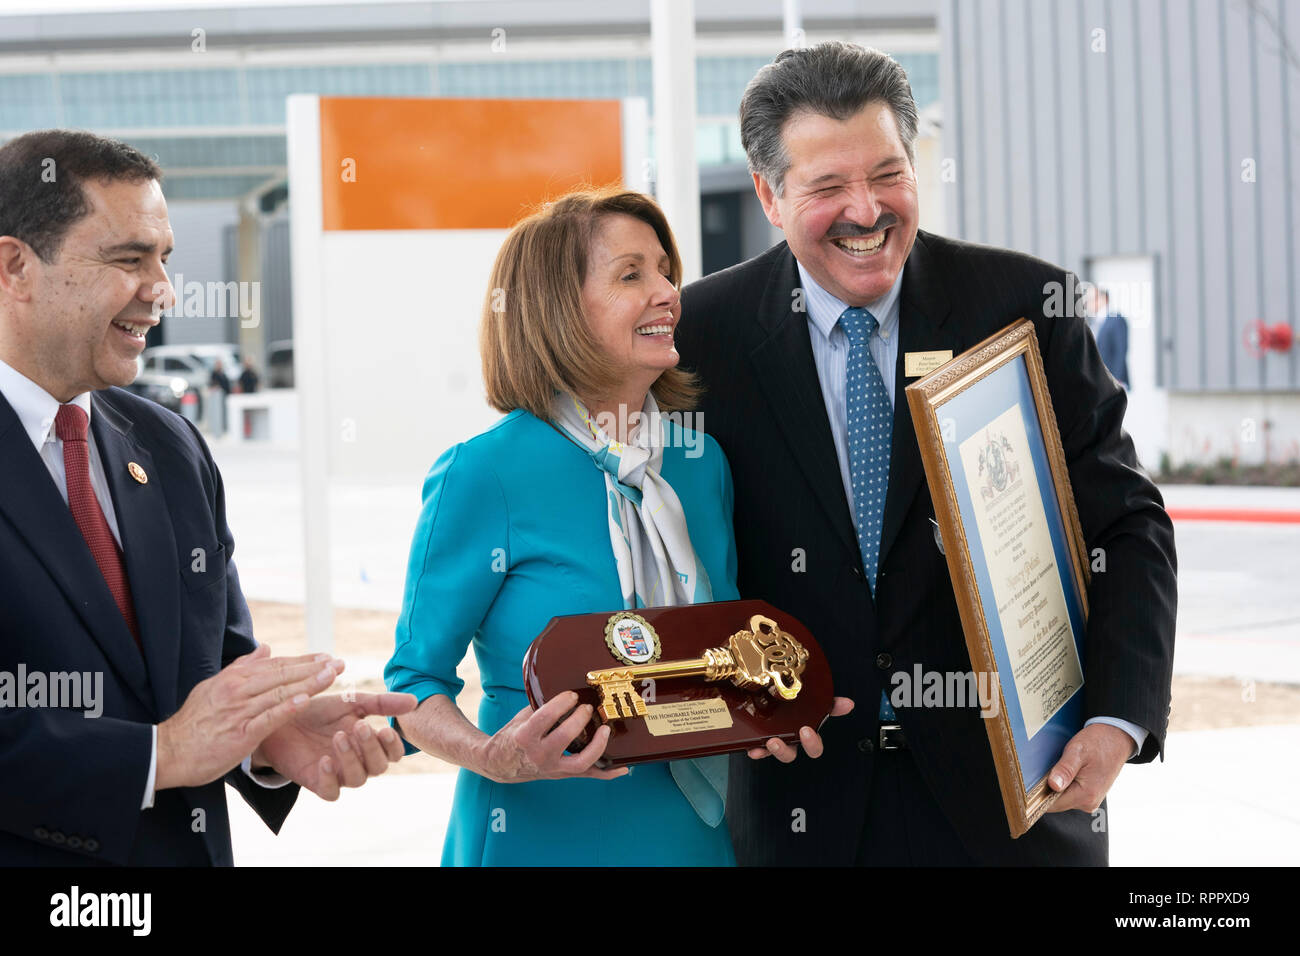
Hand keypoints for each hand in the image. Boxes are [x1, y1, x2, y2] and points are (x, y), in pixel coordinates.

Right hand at [156, 645, 343, 790]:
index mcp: (235, 678)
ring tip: (331, 676)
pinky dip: (286, 708)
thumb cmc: (194, 722)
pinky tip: (305, 702)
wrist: (167, 751)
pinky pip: (267, 718)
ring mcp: (239, 711)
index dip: (303, 660)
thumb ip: (242, 667)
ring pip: (280, 692)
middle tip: (339, 663)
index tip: (326, 657)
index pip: (276, 665)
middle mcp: (239, 690)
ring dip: (308, 683)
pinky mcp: (239, 734)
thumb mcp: (214, 686)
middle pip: (283, 675)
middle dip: (314, 668)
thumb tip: (264, 648)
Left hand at [251, 690, 417, 799]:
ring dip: (352, 759)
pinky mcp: (317, 783)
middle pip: (378, 767)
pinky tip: (325, 760)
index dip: (393, 745)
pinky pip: (331, 792)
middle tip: (360, 727)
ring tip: (338, 737)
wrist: (279, 719)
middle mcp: (358, 762)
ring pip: (358, 779)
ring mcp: (338, 774)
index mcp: (369, 743)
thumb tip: (415, 701)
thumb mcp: (351, 702)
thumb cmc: (318, 711)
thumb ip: (382, 703)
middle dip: (371, 749)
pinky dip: (331, 778)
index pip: (393, 753)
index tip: (385, 730)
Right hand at [475, 691, 628, 783]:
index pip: (545, 718)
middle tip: (587, 707)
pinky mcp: (562, 774)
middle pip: (565, 737)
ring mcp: (552, 767)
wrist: (501, 765)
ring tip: (605, 729)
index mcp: (525, 737)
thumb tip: (562, 686)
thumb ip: (541, 706)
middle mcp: (539, 754)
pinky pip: (588, 775)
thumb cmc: (513, 736)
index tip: (571, 695)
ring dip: (597, 745)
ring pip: (580, 761)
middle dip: (579, 719)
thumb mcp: (521, 718)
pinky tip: (623, 768)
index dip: (561, 704)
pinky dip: (607, 772)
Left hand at [747, 696, 854, 761]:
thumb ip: (828, 702)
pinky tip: (753, 748)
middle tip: (799, 733)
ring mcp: (775, 741)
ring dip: (778, 750)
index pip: (814, 745)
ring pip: (779, 753)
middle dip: (796, 747)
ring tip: (772, 741)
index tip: (807, 731)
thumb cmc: (791, 705)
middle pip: (794, 753)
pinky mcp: (760, 740)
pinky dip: (756, 751)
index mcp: (803, 732)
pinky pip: (758, 750)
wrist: (766, 697)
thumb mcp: (810, 699)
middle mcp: (790, 740)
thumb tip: (849, 703)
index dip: (812, 742)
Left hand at [1044, 723, 1132, 812]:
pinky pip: (1070, 794)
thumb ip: (1065, 769)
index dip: (1038, 793)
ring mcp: (1090, 800)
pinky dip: (1063, 784)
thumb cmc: (1098, 742)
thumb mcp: (1077, 751)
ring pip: (1061, 798)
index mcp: (1085, 795)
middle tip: (1044, 768)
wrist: (1116, 738)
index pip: (1051, 804)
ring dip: (1054, 785)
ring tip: (1057, 767)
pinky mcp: (1090, 795)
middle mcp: (1089, 803)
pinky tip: (1065, 771)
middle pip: (1055, 802)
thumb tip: (1053, 785)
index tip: (1031, 780)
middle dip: (1046, 788)